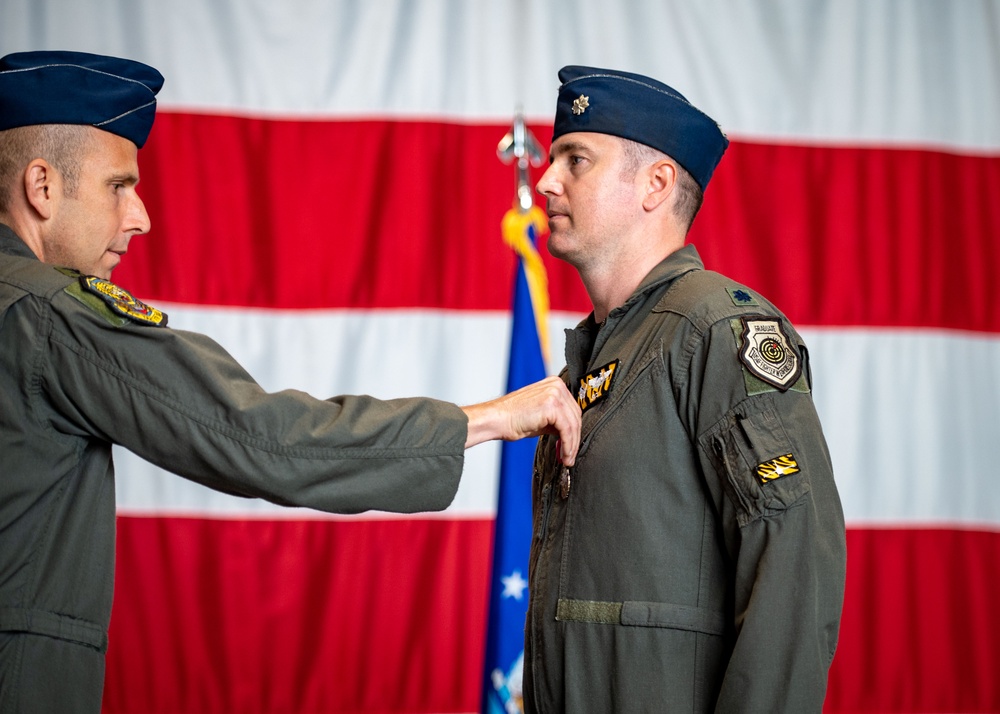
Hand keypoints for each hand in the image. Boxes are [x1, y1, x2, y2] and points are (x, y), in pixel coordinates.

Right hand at [461, 376, 581, 465]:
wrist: (497, 419)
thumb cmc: (513, 418)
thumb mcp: (542, 416)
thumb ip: (558, 420)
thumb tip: (570, 433)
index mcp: (555, 384)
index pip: (573, 409)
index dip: (574, 431)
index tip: (571, 446)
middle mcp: (557, 385)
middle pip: (576, 416)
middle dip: (574, 439)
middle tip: (570, 456)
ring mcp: (555, 393)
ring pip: (573, 424)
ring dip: (572, 445)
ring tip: (567, 458)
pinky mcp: (552, 405)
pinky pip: (567, 429)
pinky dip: (568, 445)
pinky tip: (564, 454)